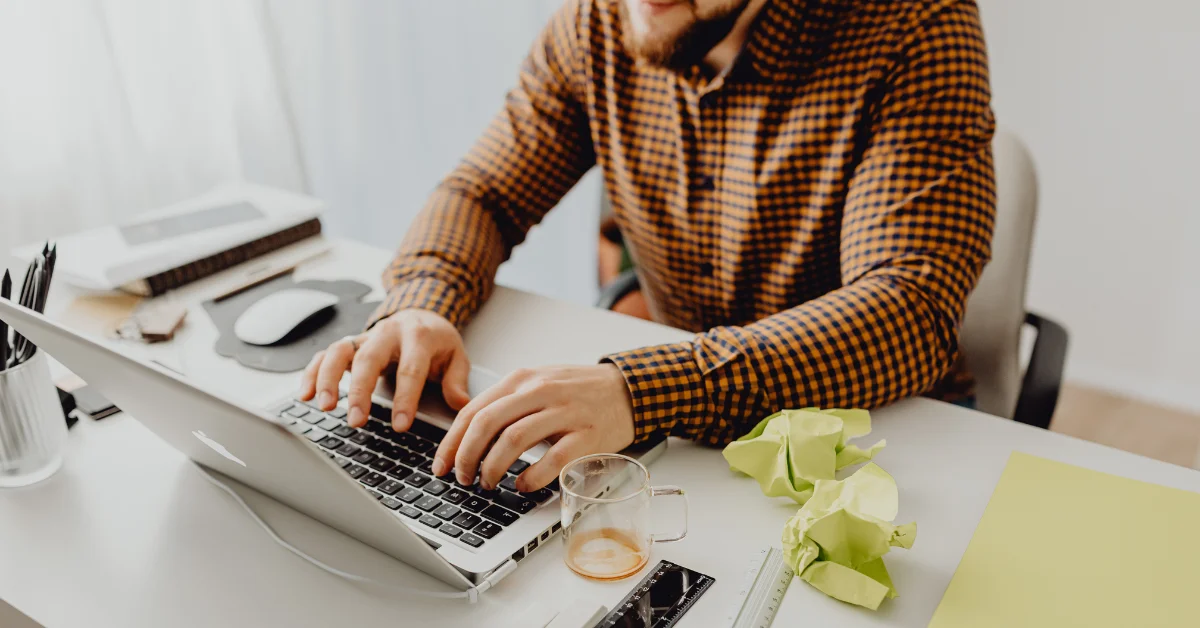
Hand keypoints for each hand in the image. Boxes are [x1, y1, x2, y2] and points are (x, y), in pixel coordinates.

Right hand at [297, 309, 470, 430]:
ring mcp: (365, 337)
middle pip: (369, 359)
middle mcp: (388, 333)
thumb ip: (456, 380)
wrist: (422, 312)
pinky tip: (305, 395)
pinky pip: (325, 354)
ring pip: (340, 351)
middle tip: (357, 420)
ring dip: (329, 378)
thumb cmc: (437, 340)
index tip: (401, 425)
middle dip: (361, 391)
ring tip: (325, 407)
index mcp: (418, 336)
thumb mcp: (457, 355)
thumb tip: (460, 405)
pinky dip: (312, 373)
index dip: (405, 398)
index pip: (411, 369)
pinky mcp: (349, 344)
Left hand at [433, 364, 635, 491]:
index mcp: (522, 380)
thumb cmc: (577, 392)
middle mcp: (540, 391)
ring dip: (493, 468)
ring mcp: (564, 412)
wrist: (627, 389)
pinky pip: (552, 460)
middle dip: (466, 456)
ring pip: (514, 440)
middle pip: (487, 424)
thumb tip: (466, 435)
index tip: (442, 465)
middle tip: (462, 478)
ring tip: (488, 483)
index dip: (452, 442)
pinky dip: (531, 477)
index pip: (473, 410)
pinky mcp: (587, 435)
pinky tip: (523, 485)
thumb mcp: (538, 384)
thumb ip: (505, 403)